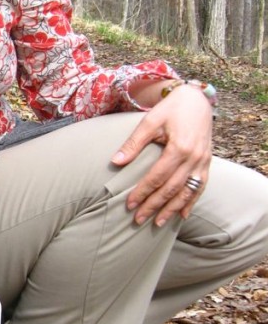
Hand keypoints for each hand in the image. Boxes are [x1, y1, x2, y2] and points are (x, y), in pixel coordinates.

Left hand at [112, 84, 212, 225]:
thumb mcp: (150, 122)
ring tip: (158, 223)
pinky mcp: (207, 163)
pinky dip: (191, 202)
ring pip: (187, 192)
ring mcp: (203, 162)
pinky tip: (182, 215)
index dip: (143, 192)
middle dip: (154, 206)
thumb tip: (115, 162)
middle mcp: (194, 158)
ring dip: (172, 209)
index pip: (157, 177)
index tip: (129, 204)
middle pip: (171, 189)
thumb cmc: (170, 109)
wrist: (196, 100)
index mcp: (179, 148)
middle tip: (138, 219)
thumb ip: (133, 143)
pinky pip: (201, 187)